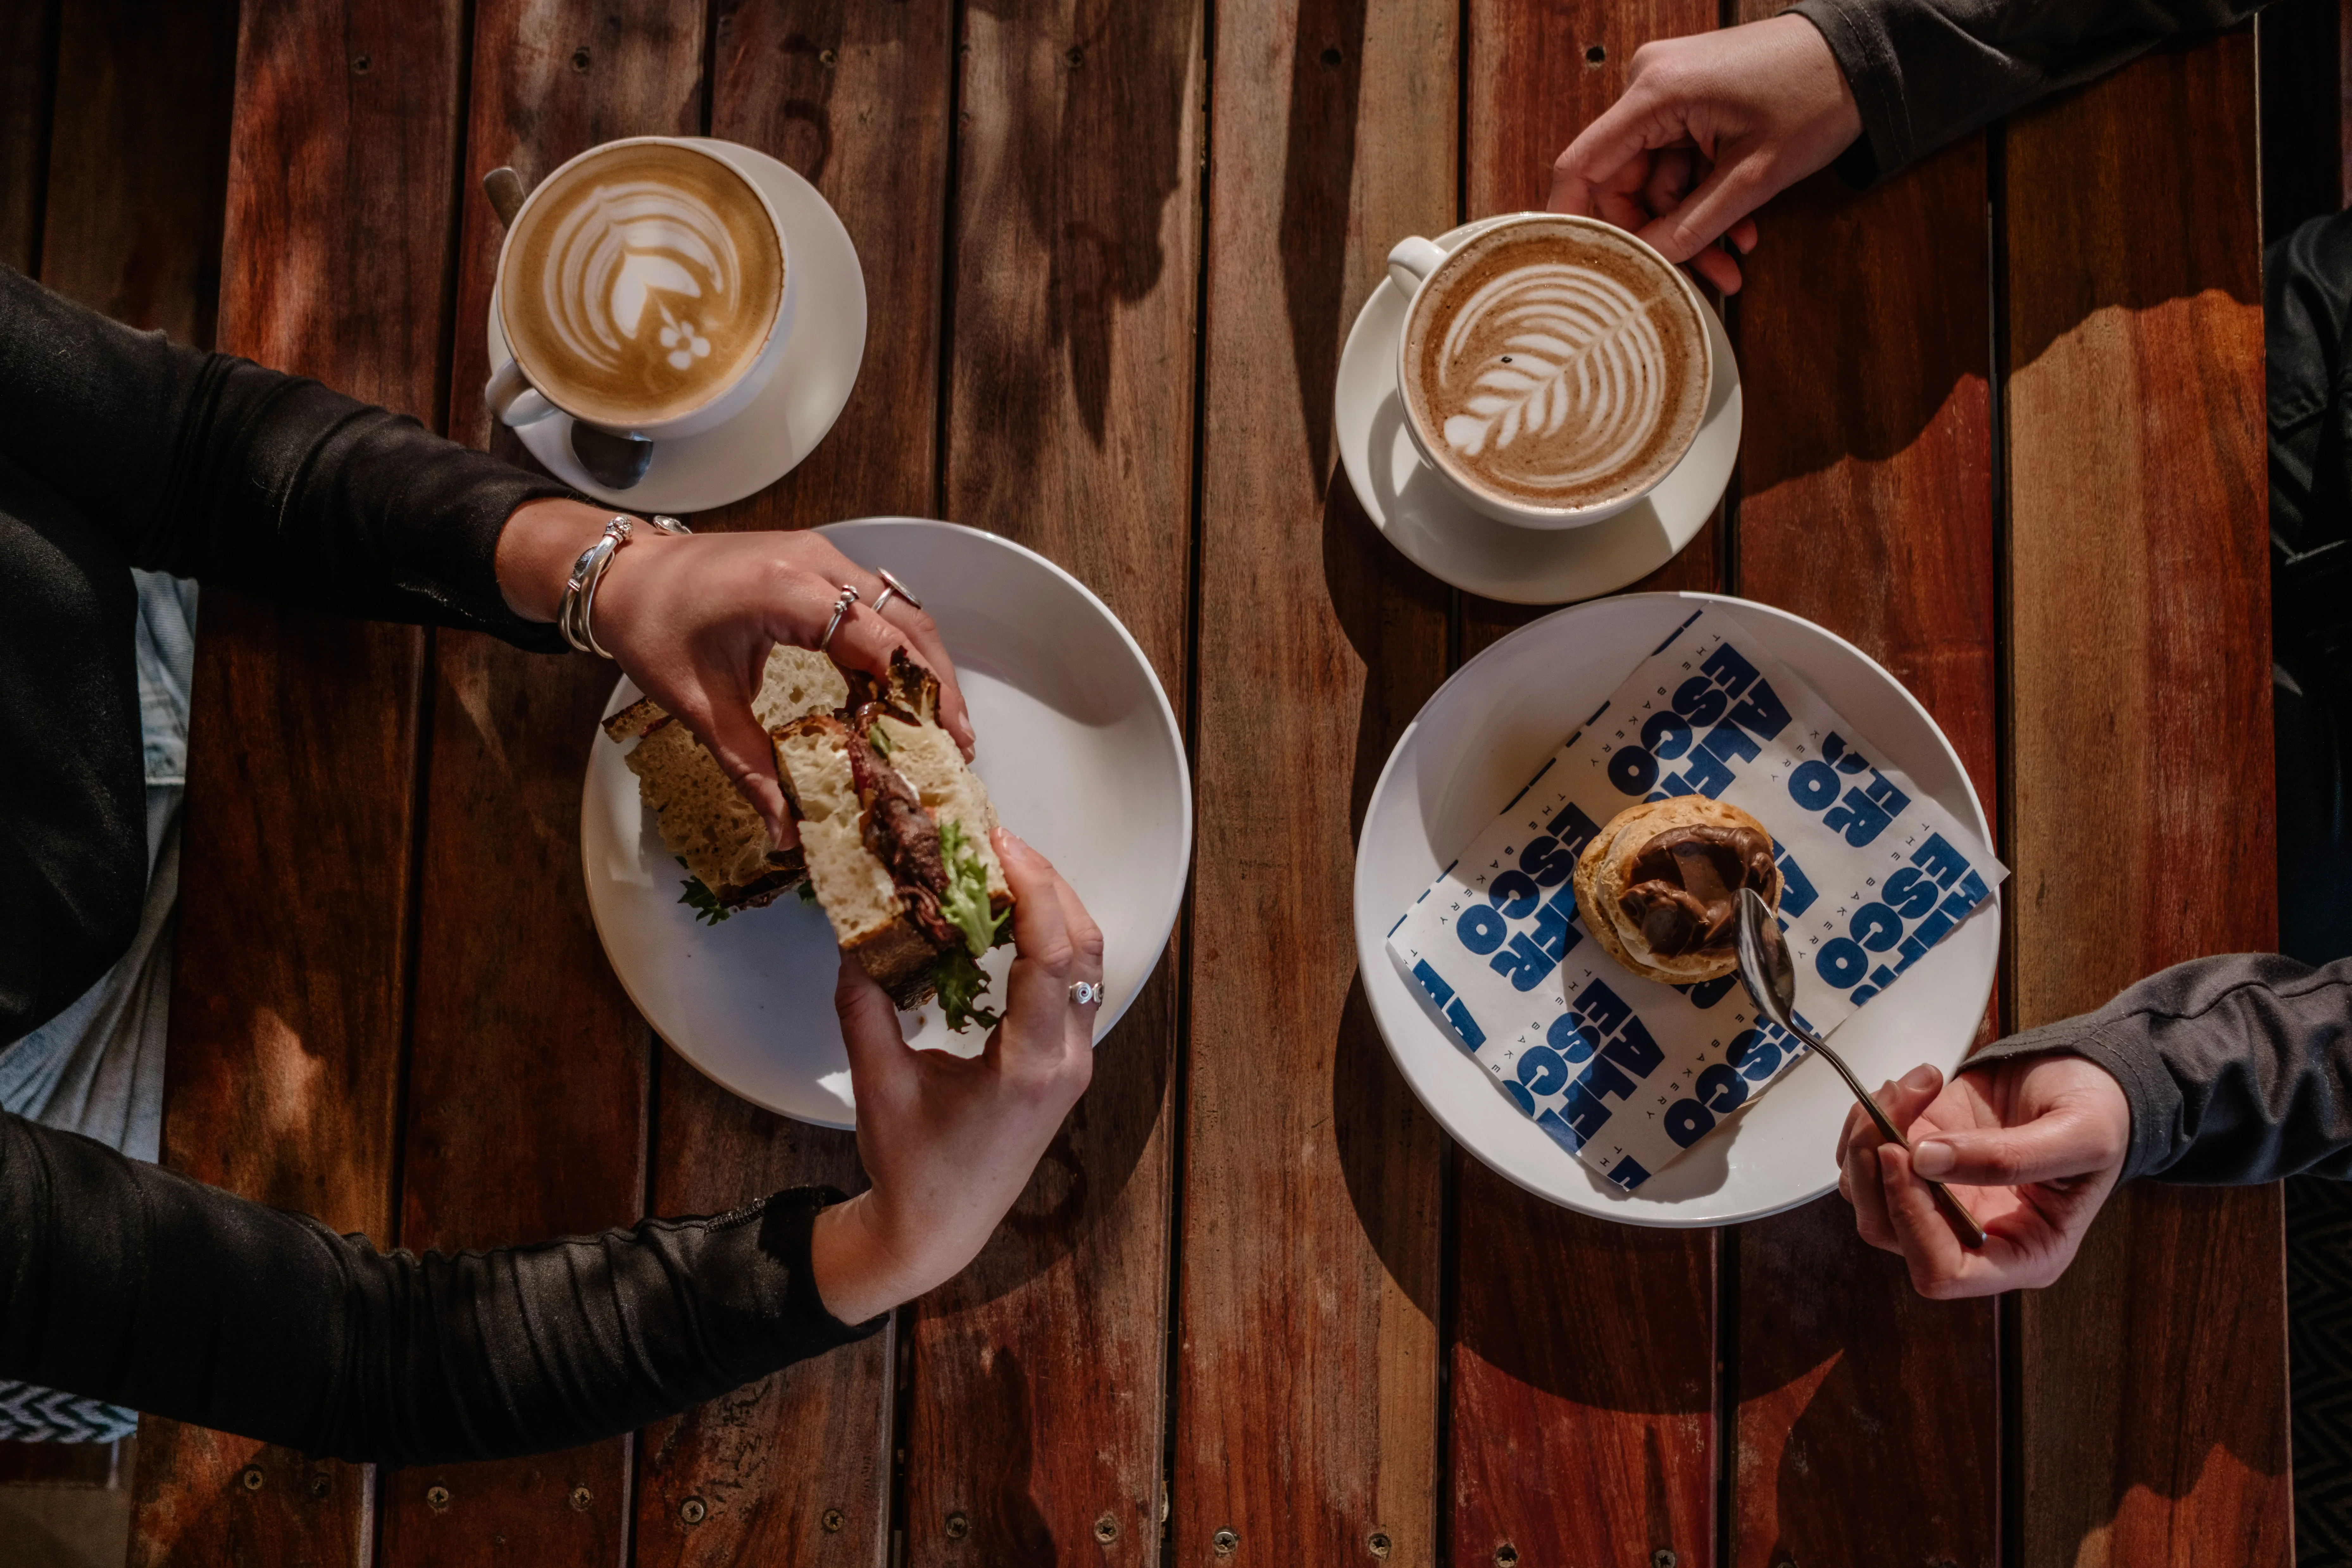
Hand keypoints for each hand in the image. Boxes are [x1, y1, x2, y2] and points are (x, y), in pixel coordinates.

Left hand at [494, 499, 973, 848]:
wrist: (621, 572)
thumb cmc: (650, 624)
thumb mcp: (699, 704)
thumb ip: (749, 766)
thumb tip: (785, 830)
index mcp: (787, 588)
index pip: (881, 639)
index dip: (921, 692)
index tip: (946, 741)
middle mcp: (815, 561)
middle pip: (906, 620)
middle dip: (938, 683)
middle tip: (958, 742)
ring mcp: (819, 557)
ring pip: (898, 609)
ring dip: (920, 666)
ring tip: (937, 725)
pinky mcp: (816, 566)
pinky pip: (873, 606)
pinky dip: (893, 649)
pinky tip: (896, 694)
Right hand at [806, 829, 1099, 1322]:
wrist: (938, 1230)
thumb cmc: (912, 1169)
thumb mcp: (878, 1083)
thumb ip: (863, 1007)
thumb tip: (854, 937)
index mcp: (1029, 1068)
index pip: (1052, 956)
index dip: (1032, 889)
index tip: (999, 844)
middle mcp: (1065, 1062)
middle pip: (1084, 948)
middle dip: (1048, 884)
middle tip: (1000, 843)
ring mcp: (1072, 1065)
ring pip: (1087, 965)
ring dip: (1054, 910)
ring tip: (1005, 870)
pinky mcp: (1064, 1067)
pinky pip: (1072, 987)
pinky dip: (1050, 943)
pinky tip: (1010, 923)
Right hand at [1547, 15, 1861, 293]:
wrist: (1864, 54)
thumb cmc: (1817, 93)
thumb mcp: (1755, 174)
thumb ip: (1694, 223)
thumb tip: (1647, 261)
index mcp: (1656, 92)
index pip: (1583, 164)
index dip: (1571, 217)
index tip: (1569, 264)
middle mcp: (1652, 86)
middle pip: (1624, 182)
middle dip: (1661, 234)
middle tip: (1702, 273)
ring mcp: (1671, 93)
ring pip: (1657, 182)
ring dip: (1693, 224)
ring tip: (1735, 254)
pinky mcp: (1691, 103)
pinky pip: (1680, 165)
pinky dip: (1705, 198)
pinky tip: (1740, 224)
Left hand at [1838, 1055, 2130, 1298]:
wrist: (2083, 1078)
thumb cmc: (2100, 1115)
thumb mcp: (2081, 1134)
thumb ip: (2009, 1157)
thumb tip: (1925, 1160)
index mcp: (2023, 1254)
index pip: (1943, 1273)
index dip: (1913, 1221)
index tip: (1903, 1156)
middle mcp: (1972, 1237)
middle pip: (1887, 1231)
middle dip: (1875, 1168)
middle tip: (1892, 1107)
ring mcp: (1938, 1198)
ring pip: (1865, 1192)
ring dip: (1869, 1134)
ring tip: (1910, 1086)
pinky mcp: (1916, 1161)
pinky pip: (1865, 1155)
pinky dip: (1873, 1116)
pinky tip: (1909, 1087)